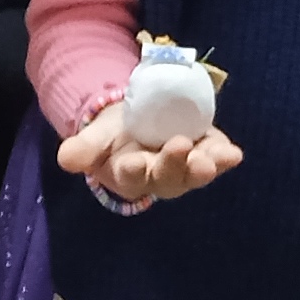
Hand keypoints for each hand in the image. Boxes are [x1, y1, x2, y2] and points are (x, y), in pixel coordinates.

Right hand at [56, 97, 242, 204]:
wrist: (136, 122)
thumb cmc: (113, 136)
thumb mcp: (94, 138)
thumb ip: (82, 149)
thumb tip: (67, 160)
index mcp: (129, 175)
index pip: (131, 177)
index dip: (134, 170)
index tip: (134, 161)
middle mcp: (160, 177)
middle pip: (168, 177)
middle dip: (175, 165)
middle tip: (179, 147)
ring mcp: (184, 167)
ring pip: (195, 172)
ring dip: (206, 166)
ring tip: (217, 158)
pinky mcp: (204, 152)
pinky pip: (215, 157)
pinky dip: (224, 157)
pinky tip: (233, 154)